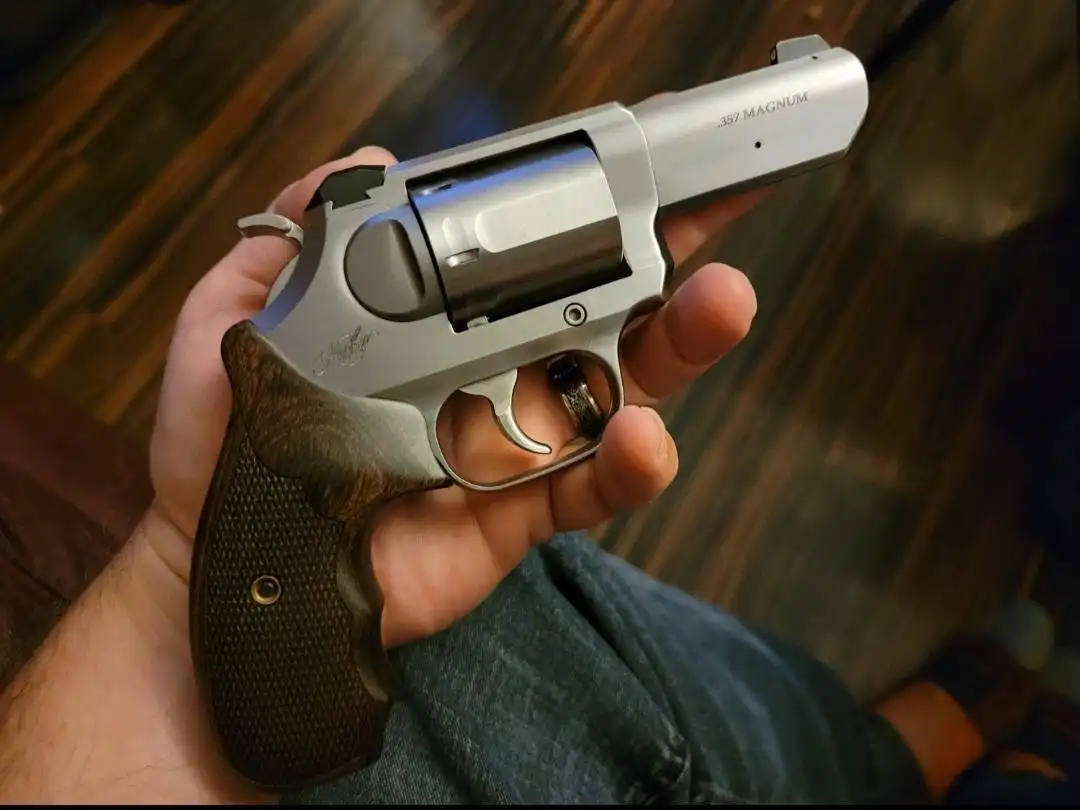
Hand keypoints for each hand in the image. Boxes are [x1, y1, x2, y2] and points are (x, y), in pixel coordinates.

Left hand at [147, 146, 761, 646]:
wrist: (219, 560)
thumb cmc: (222, 441)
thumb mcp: (236, 316)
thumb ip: (296, 238)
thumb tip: (367, 162)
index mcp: (439, 317)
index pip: (527, 253)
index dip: (589, 210)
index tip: (646, 166)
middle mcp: (491, 368)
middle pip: (600, 309)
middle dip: (671, 258)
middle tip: (722, 211)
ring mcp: (513, 440)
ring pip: (618, 388)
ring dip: (679, 346)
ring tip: (720, 302)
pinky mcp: (520, 511)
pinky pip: (588, 487)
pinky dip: (626, 463)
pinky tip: (638, 435)